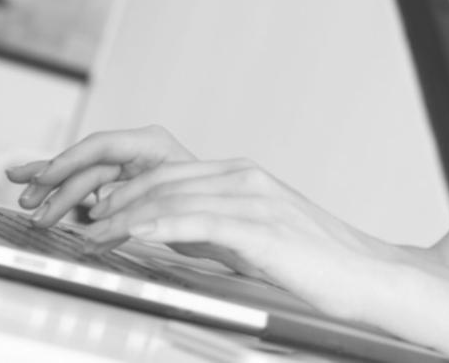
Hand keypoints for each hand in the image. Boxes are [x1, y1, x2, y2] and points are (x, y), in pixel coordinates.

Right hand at [5, 125, 195, 227]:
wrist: (228, 217)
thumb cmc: (211, 204)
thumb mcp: (177, 202)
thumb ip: (136, 209)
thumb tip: (97, 230)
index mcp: (153, 144)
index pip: (102, 145)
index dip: (69, 160)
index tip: (44, 177)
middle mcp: (138, 152)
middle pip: (87, 163)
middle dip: (55, 183)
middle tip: (30, 203)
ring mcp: (130, 169)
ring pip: (84, 179)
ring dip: (56, 196)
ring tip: (33, 211)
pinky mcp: (125, 188)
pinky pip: (91, 192)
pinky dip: (69, 201)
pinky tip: (44, 204)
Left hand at [77, 158, 389, 320]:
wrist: (371, 277)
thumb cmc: (320, 265)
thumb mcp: (259, 238)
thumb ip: (217, 228)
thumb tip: (173, 233)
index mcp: (247, 176)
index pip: (170, 171)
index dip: (125, 187)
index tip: (93, 208)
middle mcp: (248, 178)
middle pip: (162, 178)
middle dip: (113, 197)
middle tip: (78, 219)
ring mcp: (256, 199)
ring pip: (171, 195)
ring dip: (122, 214)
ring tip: (89, 232)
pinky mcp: (261, 228)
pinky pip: (195, 220)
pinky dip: (154, 225)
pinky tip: (129, 234)